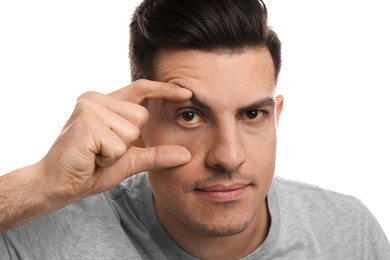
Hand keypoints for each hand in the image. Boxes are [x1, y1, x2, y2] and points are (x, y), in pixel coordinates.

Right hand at [36, 79, 191, 201]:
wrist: (60, 185)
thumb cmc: (92, 170)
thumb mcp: (129, 160)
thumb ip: (156, 155)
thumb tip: (187, 155)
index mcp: (106, 103)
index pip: (141, 89)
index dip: (165, 90)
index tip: (187, 94)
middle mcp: (97, 99)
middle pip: (141, 115)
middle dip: (129, 141)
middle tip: (104, 151)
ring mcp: (90, 107)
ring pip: (132, 130)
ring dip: (118, 151)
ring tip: (97, 154)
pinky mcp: (86, 122)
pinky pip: (119, 145)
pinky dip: (109, 158)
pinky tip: (91, 158)